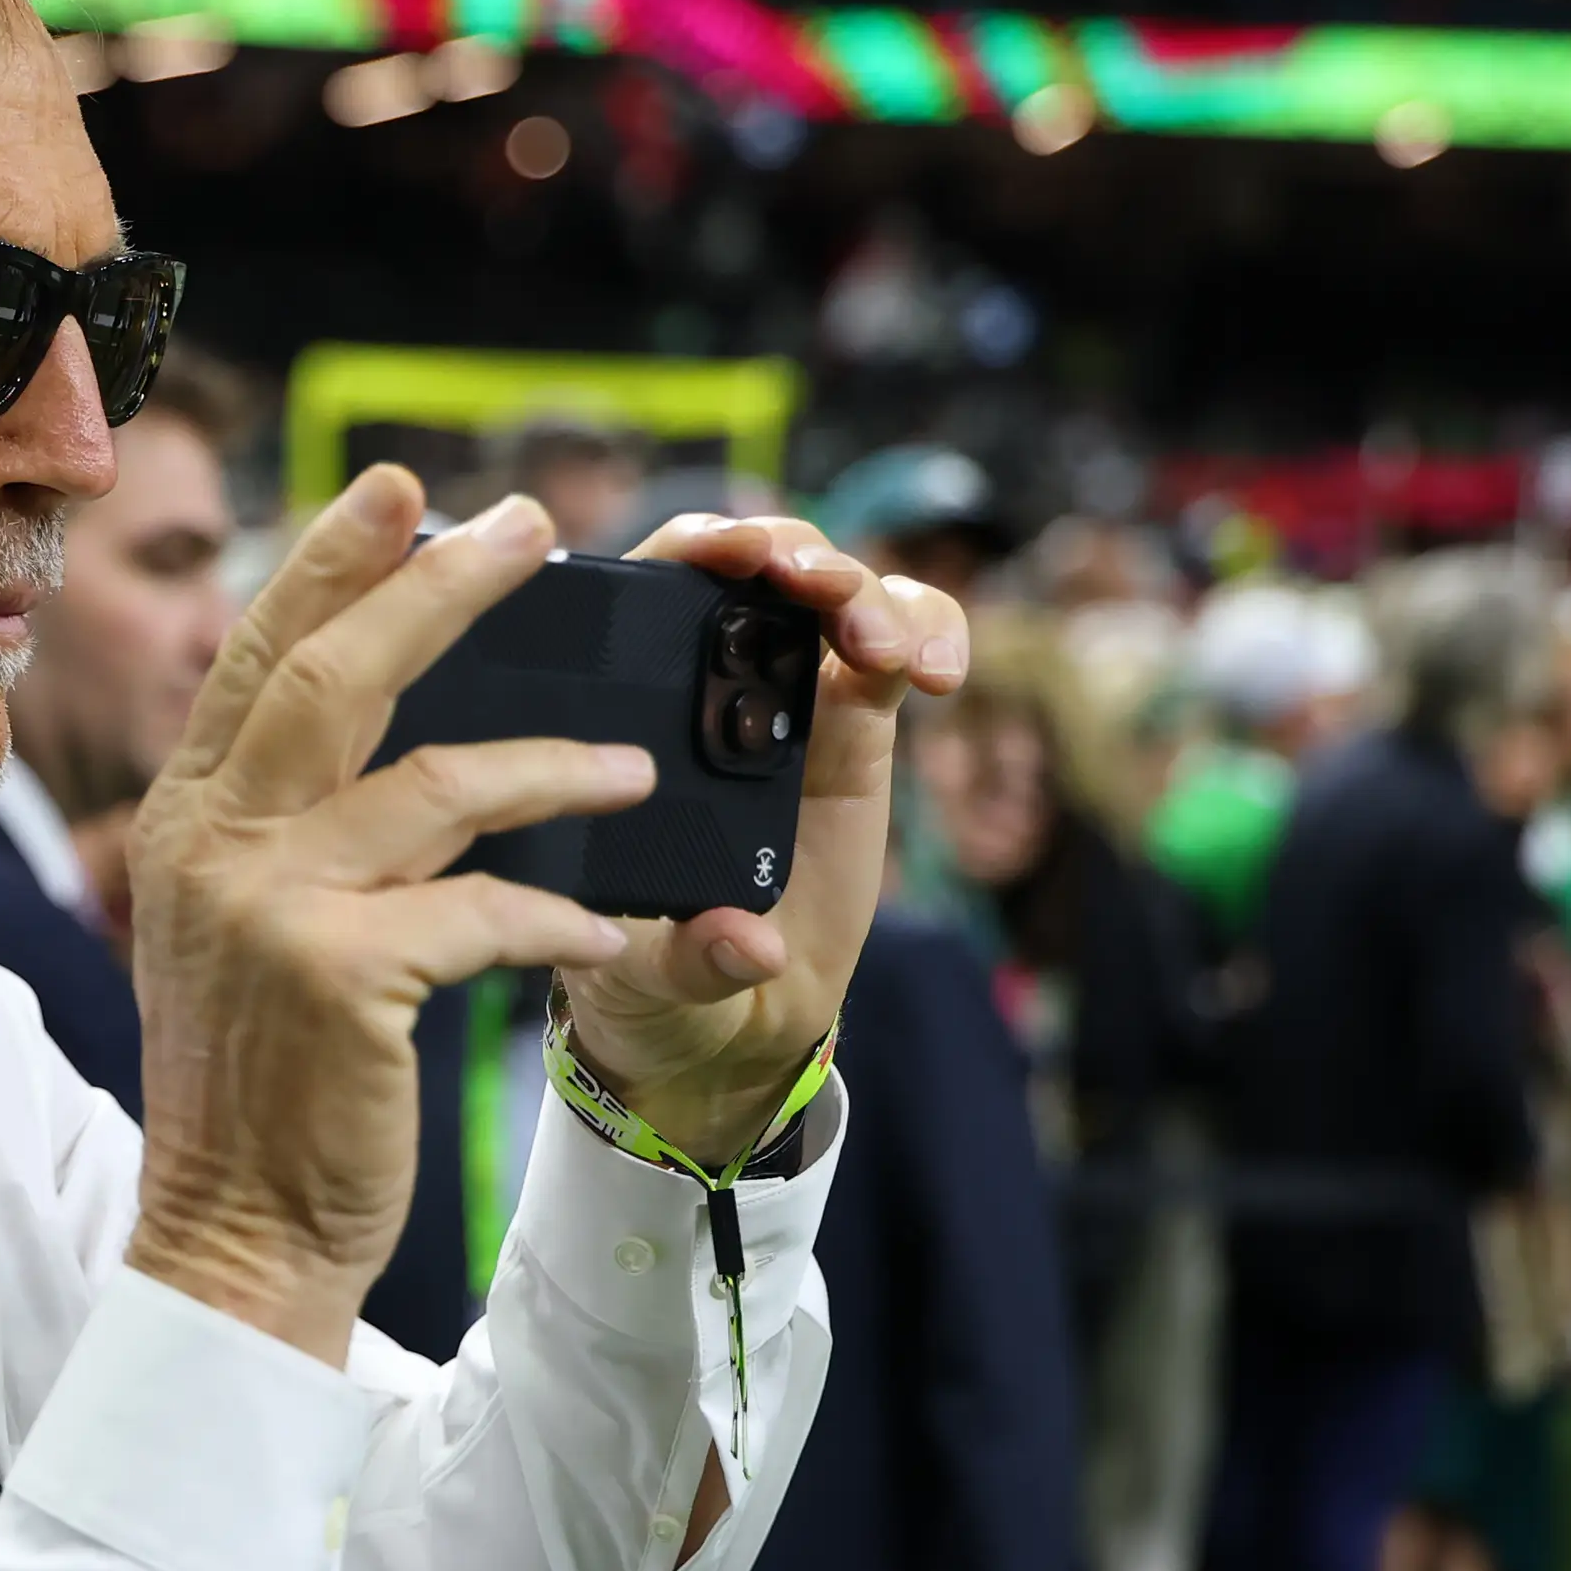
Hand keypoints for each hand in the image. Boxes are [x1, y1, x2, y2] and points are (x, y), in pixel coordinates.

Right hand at [126, 471, 650, 1360]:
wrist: (236, 1236)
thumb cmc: (268, 1091)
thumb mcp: (243, 935)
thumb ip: (285, 835)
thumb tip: (382, 743)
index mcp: (189, 823)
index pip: (260, 658)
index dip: (332, 562)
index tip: (404, 491)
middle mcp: (212, 847)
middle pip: (334, 674)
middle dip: (440, 588)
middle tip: (529, 523)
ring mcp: (269, 908)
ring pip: (436, 784)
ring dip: (552, 765)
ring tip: (637, 761)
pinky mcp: (339, 977)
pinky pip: (484, 911)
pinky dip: (559, 914)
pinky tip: (610, 928)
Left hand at [560, 517, 970, 1164]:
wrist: (728, 1021)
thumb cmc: (654, 980)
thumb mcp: (648, 980)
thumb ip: (691, 961)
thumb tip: (750, 945)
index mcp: (630, 716)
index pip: (652, 592)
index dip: (696, 550)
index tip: (733, 555)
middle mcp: (707, 692)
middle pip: (756, 573)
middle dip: (797, 557)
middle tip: (819, 585)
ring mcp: (788, 701)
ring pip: (837, 595)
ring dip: (870, 593)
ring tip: (886, 647)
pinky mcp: (857, 726)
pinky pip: (902, 645)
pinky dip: (931, 631)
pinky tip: (940, 676)